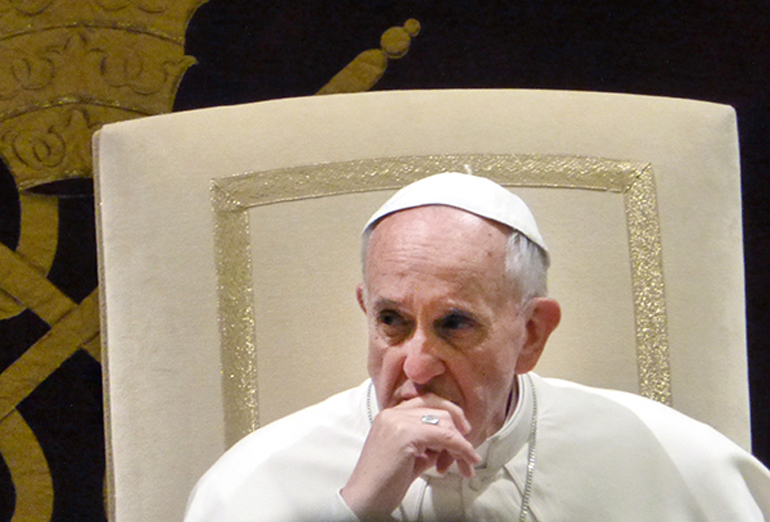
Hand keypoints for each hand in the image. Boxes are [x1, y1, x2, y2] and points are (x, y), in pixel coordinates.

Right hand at [340, 393, 481, 518]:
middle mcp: (392, 413)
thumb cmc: (384, 484)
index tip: (461, 433)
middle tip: (468, 448)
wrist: (365, 500)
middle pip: (438, 406)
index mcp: (390, 415)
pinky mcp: (405, 434)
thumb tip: (449, 444)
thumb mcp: (410, 457)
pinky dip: (461, 448)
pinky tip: (466, 460)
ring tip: (466, 463)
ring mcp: (398, 421)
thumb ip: (427, 445)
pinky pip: (445, 436)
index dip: (449, 415)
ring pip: (444, 421)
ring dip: (461, 442)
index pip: (427, 402)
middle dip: (458, 427)